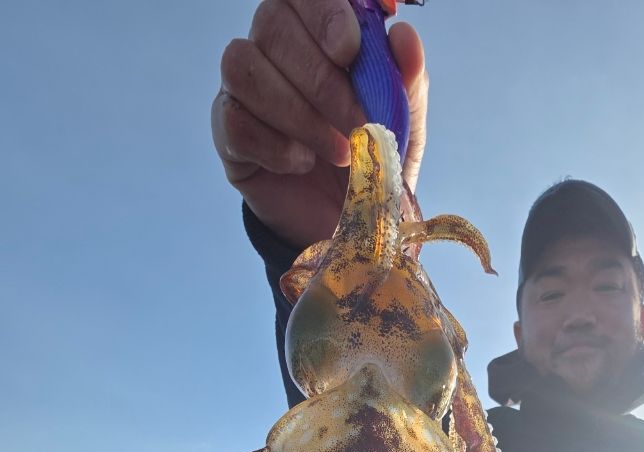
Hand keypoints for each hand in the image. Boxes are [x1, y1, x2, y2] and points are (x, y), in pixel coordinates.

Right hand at [212, 1, 427, 249]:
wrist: (348, 227)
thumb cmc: (372, 164)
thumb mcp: (402, 130)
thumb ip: (404, 84)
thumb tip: (404, 36)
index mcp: (318, 33)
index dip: (323, 12)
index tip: (350, 50)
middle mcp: (274, 49)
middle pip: (272, 23)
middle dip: (320, 79)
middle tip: (357, 125)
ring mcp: (244, 89)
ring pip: (244, 67)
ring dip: (298, 114)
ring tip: (336, 152)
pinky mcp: (228, 132)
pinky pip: (234, 121)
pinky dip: (274, 146)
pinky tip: (301, 163)